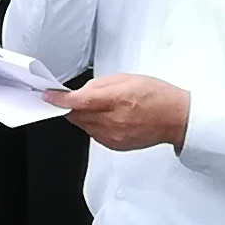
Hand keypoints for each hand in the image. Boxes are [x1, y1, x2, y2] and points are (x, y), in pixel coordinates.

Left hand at [62, 70, 190, 150]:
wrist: (176, 119)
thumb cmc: (157, 96)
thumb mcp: (127, 79)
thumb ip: (100, 84)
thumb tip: (81, 92)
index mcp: (117, 100)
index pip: (80, 101)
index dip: (60, 100)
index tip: (49, 97)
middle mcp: (114, 121)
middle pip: (78, 116)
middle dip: (73, 106)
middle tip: (80, 98)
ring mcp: (114, 136)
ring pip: (84, 126)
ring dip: (84, 116)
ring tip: (104, 107)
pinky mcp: (116, 146)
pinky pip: (94, 135)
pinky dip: (94, 126)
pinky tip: (109, 118)